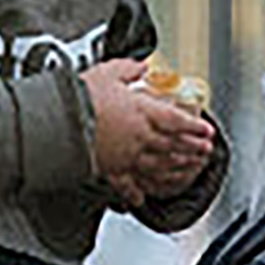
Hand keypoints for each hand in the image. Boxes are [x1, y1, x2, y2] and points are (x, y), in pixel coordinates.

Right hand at [83, 59, 216, 205]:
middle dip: (192, 148)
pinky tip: (142, 198)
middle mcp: (139, 137)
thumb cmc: (82, 97)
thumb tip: (142, 66)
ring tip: (189, 168)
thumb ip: (129, 69)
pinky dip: (137, 193)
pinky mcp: (109, 170)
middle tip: (205, 151)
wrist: (57, 121)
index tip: (207, 131)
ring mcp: (126, 156)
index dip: (195, 127)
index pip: (177, 120)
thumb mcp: (108, 72)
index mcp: (142, 112)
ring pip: (159, 165)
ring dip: (177, 168)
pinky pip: (127, 185)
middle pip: (173, 145)